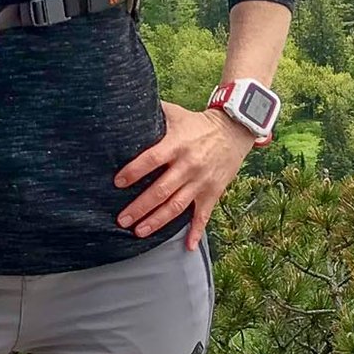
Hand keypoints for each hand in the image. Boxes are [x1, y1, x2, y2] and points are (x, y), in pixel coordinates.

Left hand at [114, 100, 261, 249]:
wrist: (235, 130)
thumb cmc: (198, 123)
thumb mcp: (176, 114)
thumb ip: (152, 114)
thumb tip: (125, 107)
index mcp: (177, 145)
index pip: (151, 160)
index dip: (134, 171)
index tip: (118, 182)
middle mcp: (189, 165)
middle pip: (160, 190)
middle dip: (140, 207)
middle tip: (122, 219)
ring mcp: (201, 181)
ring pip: (177, 206)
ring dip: (157, 221)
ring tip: (139, 232)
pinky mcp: (212, 192)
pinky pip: (204, 215)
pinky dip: (197, 232)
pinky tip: (188, 246)